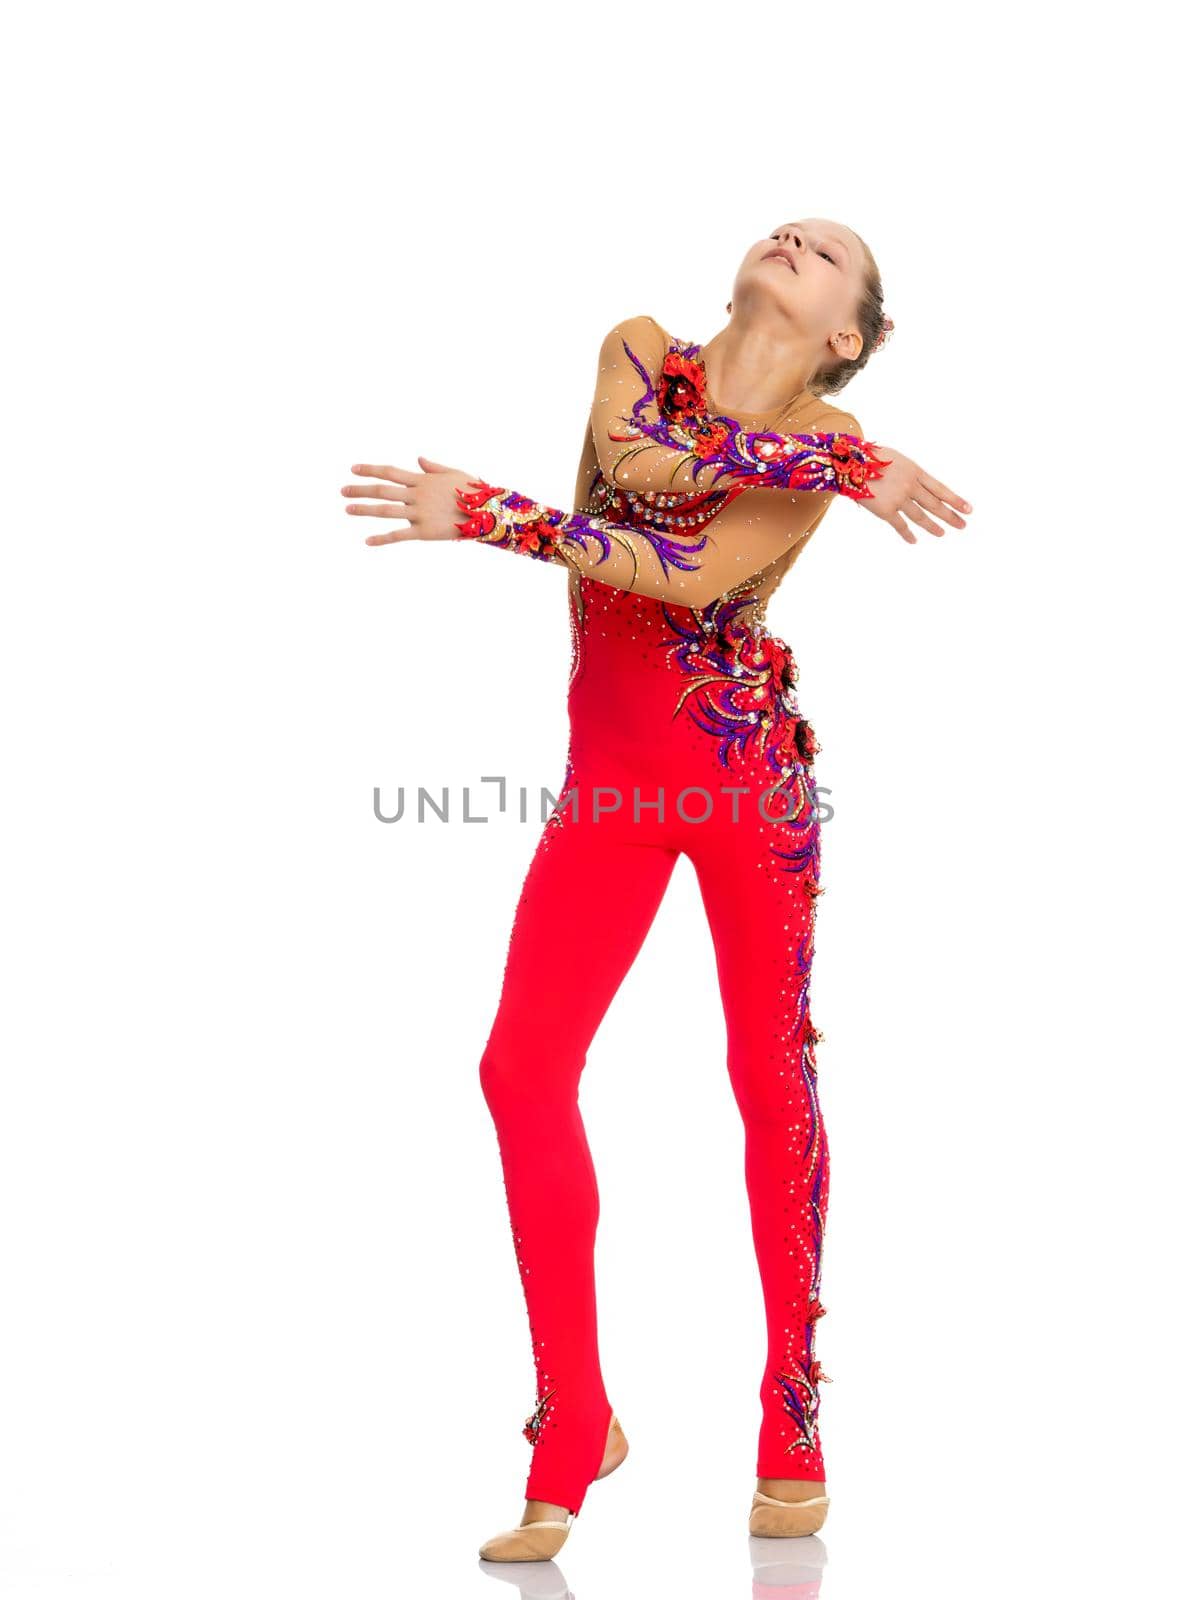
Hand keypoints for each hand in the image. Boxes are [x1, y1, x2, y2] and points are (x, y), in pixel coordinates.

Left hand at [341, 455, 475, 544]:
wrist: (489, 511)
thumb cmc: (474, 491)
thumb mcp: (453, 473)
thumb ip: (433, 467)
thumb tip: (418, 459)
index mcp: (422, 480)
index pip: (390, 472)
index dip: (370, 469)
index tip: (354, 469)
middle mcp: (416, 494)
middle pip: (381, 490)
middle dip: (360, 489)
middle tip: (342, 490)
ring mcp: (419, 513)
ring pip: (385, 510)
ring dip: (364, 509)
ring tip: (347, 509)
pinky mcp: (424, 531)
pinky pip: (399, 535)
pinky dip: (382, 538)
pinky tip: (367, 541)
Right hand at [855, 445, 971, 543]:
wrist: (850, 462)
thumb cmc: (870, 458)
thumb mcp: (897, 459)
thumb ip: (908, 473)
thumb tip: (916, 485)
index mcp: (915, 472)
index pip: (941, 488)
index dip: (955, 500)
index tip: (968, 509)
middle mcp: (911, 486)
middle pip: (935, 504)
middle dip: (951, 516)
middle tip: (963, 525)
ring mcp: (899, 499)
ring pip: (921, 516)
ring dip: (933, 526)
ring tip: (942, 533)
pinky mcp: (885, 510)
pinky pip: (900, 525)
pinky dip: (907, 534)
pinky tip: (914, 540)